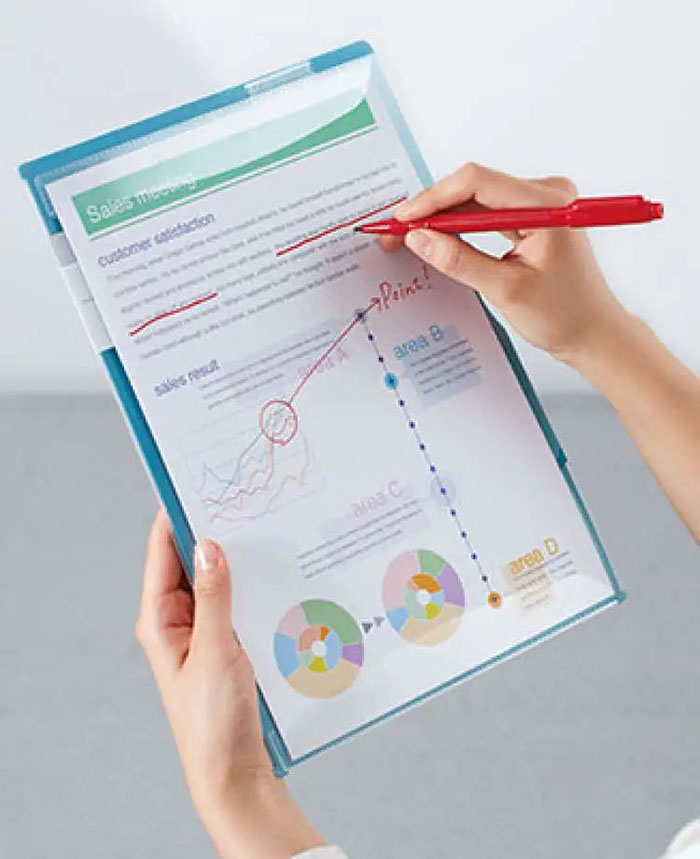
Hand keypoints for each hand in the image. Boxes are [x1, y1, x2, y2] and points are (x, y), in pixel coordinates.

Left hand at [136, 510, 322, 857]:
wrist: (236, 773)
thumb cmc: (213, 721)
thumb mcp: (214, 652)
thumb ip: (214, 596)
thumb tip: (209, 543)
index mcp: (160, 619)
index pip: (163, 549)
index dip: (178, 512)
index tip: (202, 480)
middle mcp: (180, 618)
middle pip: (194, 558)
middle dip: (218, 528)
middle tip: (249, 498)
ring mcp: (208, 628)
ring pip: (222, 577)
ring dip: (241, 557)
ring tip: (269, 527)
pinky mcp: (231, 640)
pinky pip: (241, 599)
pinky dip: (256, 582)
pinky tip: (281, 569)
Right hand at [383, 162, 631, 362]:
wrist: (593, 332)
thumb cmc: (564, 314)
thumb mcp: (505, 290)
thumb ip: (459, 260)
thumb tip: (420, 238)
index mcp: (548, 205)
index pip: (477, 183)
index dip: (433, 199)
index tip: (404, 219)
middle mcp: (546, 195)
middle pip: (474, 187)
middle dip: (432, 209)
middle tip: (397, 232)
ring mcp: (539, 204)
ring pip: (476, 200)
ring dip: (442, 218)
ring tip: (410, 237)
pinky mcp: (532, 217)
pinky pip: (486, 213)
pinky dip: (459, 225)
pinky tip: (436, 238)